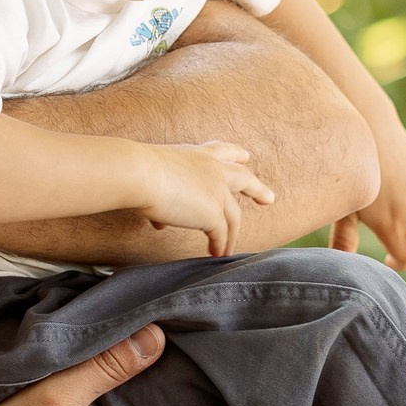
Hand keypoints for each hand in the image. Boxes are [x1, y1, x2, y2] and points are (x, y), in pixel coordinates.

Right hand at [138, 141, 273, 256]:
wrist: (139, 173)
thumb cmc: (137, 169)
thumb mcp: (154, 174)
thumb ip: (164, 195)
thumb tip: (160, 220)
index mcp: (197, 155)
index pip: (222, 151)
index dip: (235, 154)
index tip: (245, 156)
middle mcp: (212, 169)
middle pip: (243, 178)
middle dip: (257, 189)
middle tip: (268, 198)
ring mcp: (217, 191)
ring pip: (233, 216)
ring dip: (233, 234)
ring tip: (231, 248)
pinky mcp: (213, 213)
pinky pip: (221, 234)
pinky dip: (221, 246)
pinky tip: (217, 254)